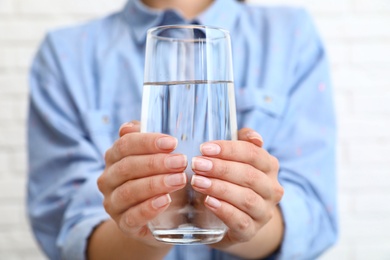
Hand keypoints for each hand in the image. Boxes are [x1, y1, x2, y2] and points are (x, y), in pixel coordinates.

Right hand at [97, 121, 187, 245]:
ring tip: (179, 180)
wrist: (159, 219)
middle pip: (127, 167)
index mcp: (114, 158)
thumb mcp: (157, 157)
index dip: (148, 142)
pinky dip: (149, 208)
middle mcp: (109, 179)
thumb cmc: (158, 179)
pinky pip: (132, 217)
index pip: (125, 144)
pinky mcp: (123, 224)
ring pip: (128, 191)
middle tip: (181, 161)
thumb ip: (149, 141)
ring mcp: (113, 203)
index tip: (173, 142)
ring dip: (155, 184)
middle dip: (156, 163)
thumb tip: (131, 126)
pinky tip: (166, 201)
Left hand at [190, 128, 283, 247]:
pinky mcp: (252, 231)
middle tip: (197, 164)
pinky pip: (241, 222)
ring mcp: (264, 212)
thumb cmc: (231, 180)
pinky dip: (224, 211)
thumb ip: (241, 141)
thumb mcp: (234, 158)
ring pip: (247, 199)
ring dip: (220, 188)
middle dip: (221, 168)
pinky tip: (208, 202)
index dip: (229, 149)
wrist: (232, 217)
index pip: (254, 154)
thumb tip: (254, 137)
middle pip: (250, 176)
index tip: (205, 148)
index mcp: (269, 166)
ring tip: (197, 182)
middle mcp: (272, 189)